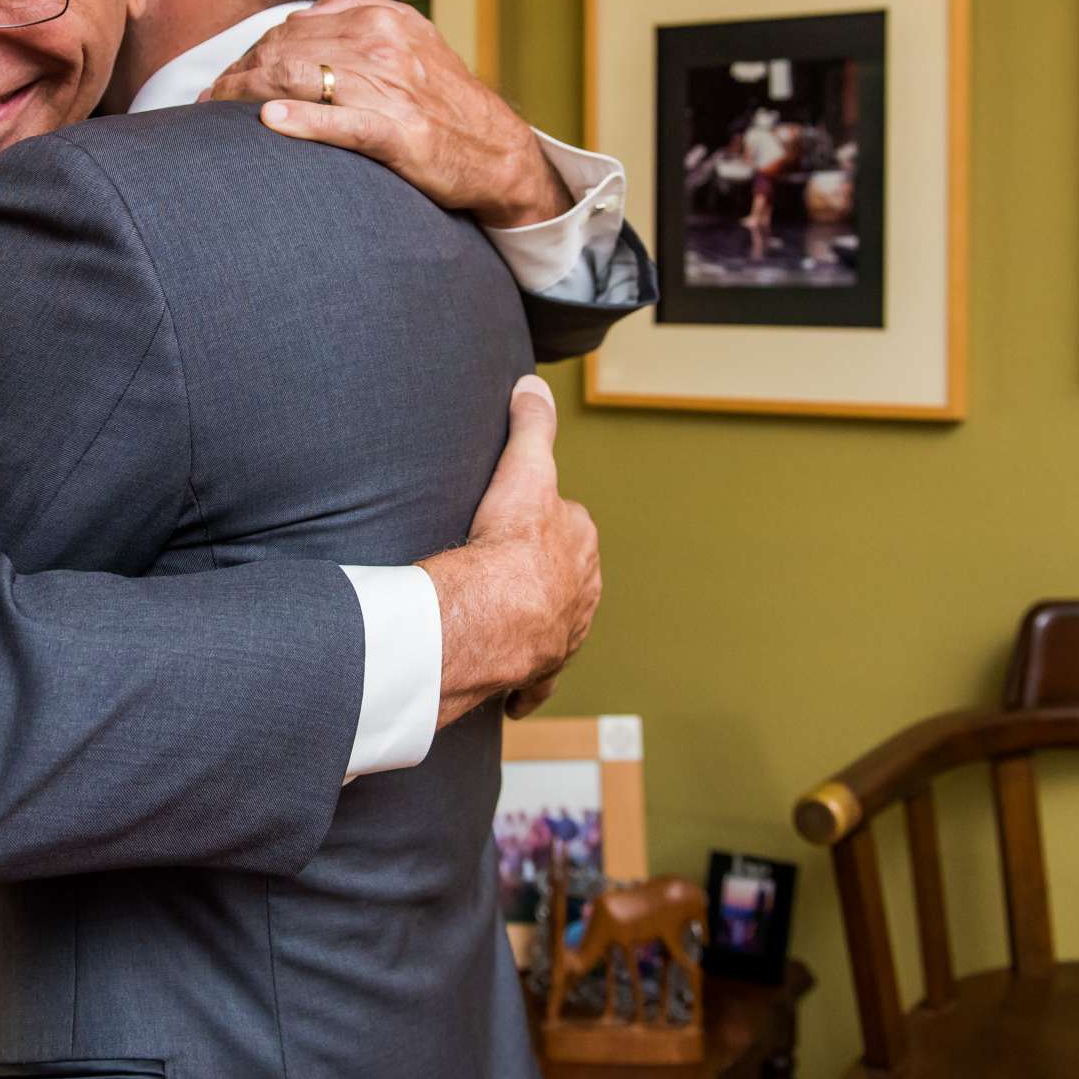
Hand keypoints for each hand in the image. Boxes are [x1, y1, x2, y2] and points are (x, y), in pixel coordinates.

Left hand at [205, 0, 572, 227]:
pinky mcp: (397, 131)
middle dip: (239, 75)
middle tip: (211, 101)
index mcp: (379, 16)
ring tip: (217, 113)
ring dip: (247, 95)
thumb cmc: (442, 100)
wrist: (496, 150)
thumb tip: (298, 18)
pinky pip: (339, 121)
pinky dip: (303, 120)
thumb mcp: (408, 39)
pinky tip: (270, 123)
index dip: (250, 53)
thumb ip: (356, 18)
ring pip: (299, 79)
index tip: (228, 78)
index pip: (291, 28)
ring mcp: (389, 86)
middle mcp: (380, 42)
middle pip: (285, 50)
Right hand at [421, 375, 600, 726]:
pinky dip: (529, 685)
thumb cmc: (512, 542)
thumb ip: (532, 425)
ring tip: (509, 619)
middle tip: (505, 569)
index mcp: (580, 544)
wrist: (497, 612)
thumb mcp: (524, 467)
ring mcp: (563, 633)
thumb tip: (532, 385)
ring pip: (556, 624)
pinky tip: (517, 692)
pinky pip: (538, 680)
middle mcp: (581, 591)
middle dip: (544, 574)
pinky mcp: (539, 669)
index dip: (543, 518)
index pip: (569, 523)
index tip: (518, 518)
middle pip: (565, 576)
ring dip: (538, 623)